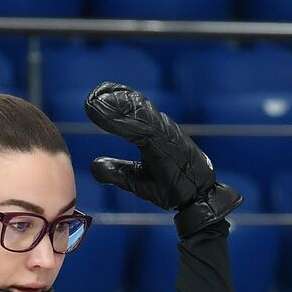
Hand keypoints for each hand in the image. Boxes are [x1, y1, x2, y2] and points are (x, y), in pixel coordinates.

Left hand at [83, 82, 242, 237]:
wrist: (198, 198)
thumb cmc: (173, 187)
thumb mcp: (137, 180)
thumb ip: (117, 171)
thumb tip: (94, 165)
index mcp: (154, 135)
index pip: (133, 112)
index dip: (114, 102)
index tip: (94, 98)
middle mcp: (161, 129)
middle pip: (135, 105)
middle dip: (113, 97)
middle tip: (94, 93)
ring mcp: (166, 133)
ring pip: (139, 112)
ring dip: (118, 104)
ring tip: (98, 98)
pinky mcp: (168, 140)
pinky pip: (145, 125)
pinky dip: (127, 117)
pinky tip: (112, 110)